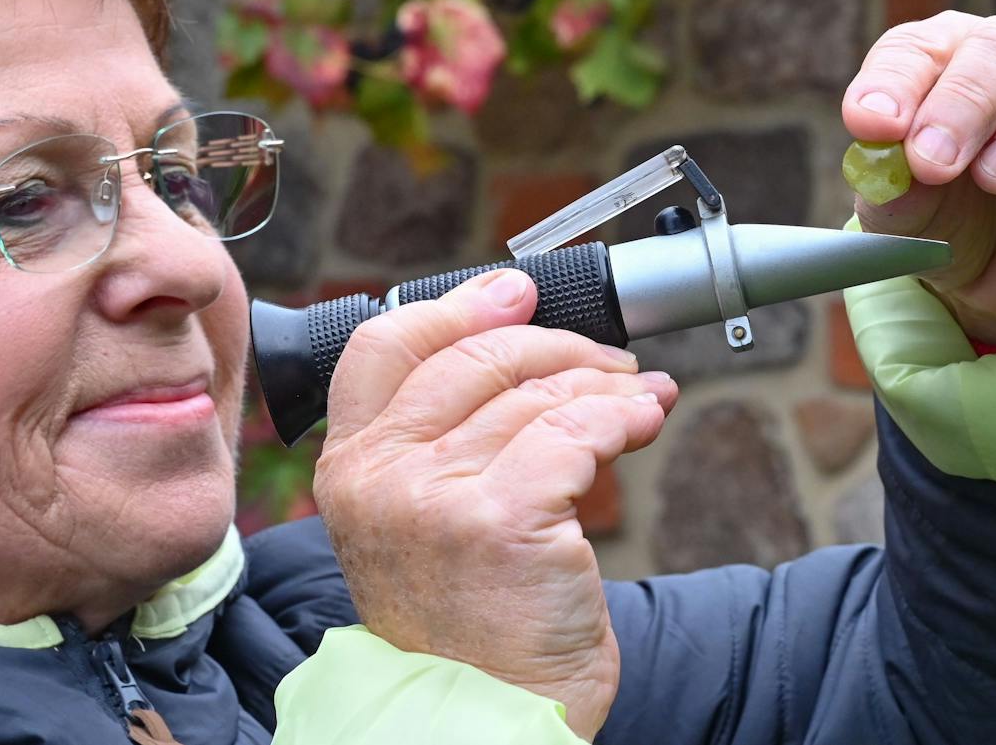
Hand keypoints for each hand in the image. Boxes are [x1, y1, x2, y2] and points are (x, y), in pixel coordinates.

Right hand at [314, 268, 676, 739]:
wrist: (479, 723)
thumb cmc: (462, 632)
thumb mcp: (411, 529)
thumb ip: (433, 447)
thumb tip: (513, 353)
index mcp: (350, 468)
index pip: (385, 347)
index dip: (457, 308)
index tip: (514, 293)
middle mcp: (382, 474)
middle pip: (475, 359)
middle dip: (556, 347)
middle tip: (608, 362)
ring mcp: (438, 496)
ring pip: (538, 396)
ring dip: (605, 387)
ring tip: (641, 400)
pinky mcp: (505, 519)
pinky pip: (578, 433)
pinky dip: (623, 418)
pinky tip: (644, 423)